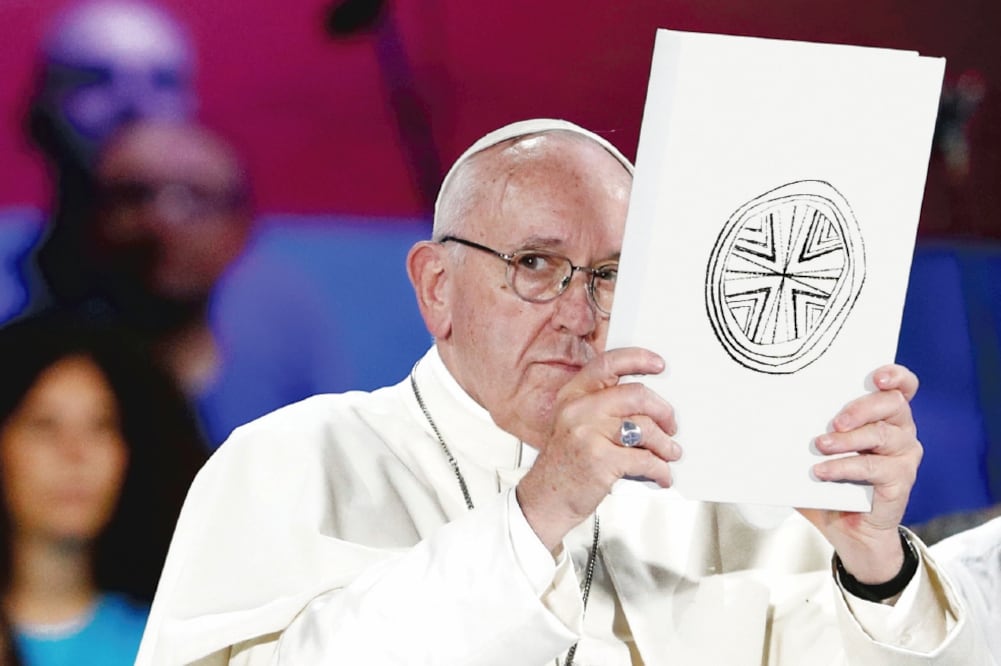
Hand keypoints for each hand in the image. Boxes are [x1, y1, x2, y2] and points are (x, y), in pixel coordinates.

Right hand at [516, 347, 680, 551]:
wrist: (545, 500)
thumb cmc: (563, 465)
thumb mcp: (572, 424)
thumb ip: (601, 407)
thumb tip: (645, 403)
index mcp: (572, 396)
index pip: (607, 364)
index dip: (637, 359)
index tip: (657, 364)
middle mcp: (579, 411)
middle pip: (636, 395)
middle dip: (662, 410)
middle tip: (670, 424)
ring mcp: (588, 435)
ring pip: (645, 428)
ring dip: (665, 444)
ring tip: (669, 453)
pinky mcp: (601, 462)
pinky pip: (645, 460)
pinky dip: (660, 469)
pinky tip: (661, 474)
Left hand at [798, 364, 921, 583]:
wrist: (849, 532)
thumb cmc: (832, 484)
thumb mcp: (815, 454)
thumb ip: (802, 434)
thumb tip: (766, 415)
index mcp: (883, 416)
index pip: (902, 386)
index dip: (894, 375)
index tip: (877, 376)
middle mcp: (900, 431)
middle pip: (893, 404)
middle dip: (861, 408)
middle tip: (834, 421)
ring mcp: (904, 455)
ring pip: (883, 434)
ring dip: (849, 439)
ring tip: (821, 446)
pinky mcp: (901, 480)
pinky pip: (875, 468)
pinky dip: (846, 467)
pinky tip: (823, 471)